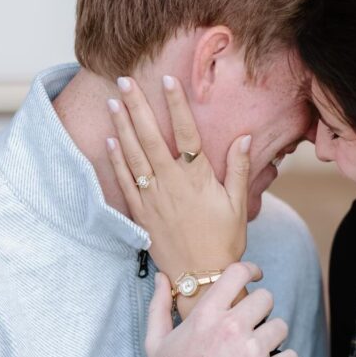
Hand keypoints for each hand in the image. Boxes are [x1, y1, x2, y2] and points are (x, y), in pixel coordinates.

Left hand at [106, 75, 250, 295]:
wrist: (200, 277)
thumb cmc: (224, 240)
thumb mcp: (240, 205)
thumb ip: (240, 169)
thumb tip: (245, 137)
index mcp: (198, 178)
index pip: (186, 133)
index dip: (177, 104)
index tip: (169, 79)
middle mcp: (172, 184)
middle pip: (151, 137)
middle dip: (137, 106)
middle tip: (125, 80)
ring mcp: (153, 198)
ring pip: (134, 155)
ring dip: (122, 126)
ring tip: (113, 101)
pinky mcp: (141, 213)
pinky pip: (125, 181)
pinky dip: (116, 160)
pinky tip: (110, 141)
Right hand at [145, 263, 298, 356]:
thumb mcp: (156, 342)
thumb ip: (159, 306)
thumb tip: (162, 278)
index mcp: (206, 315)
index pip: (238, 274)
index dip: (251, 271)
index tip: (255, 276)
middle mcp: (231, 328)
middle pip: (267, 298)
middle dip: (261, 311)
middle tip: (252, 327)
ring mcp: (252, 352)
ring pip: (281, 327)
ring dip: (272, 338)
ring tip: (256, 354)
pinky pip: (291, 356)